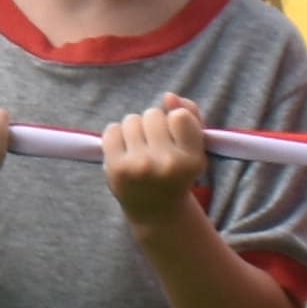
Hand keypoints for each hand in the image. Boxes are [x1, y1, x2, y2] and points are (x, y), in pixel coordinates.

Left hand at [101, 98, 210, 228]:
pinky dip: (117, 136)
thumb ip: (191, 116)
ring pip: (131, 119)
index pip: (180, 116)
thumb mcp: (194, 149)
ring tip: (141, 148)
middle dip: (153, 125)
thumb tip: (169, 96)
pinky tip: (126, 151)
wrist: (156, 211)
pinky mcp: (116, 168)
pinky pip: (112, 130)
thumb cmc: (177, 173)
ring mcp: (140, 166)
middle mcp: (167, 164)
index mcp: (192, 160)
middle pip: (153, 114)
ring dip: (135, 129)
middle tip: (156, 145)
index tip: (175, 137)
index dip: (175, 121)